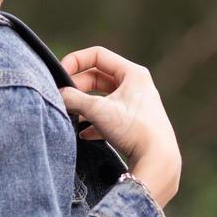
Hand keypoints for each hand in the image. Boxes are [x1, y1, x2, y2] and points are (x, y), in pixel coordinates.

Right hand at [58, 46, 180, 208]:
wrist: (158, 160)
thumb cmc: (134, 130)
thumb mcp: (98, 110)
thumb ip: (73, 99)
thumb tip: (58, 95)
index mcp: (133, 73)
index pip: (98, 55)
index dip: (76, 61)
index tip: (60, 76)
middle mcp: (136, 85)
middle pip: (98, 77)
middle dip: (77, 86)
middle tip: (63, 98)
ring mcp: (135, 105)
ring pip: (102, 98)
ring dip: (84, 105)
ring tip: (70, 115)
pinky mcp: (134, 123)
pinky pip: (108, 116)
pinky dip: (94, 122)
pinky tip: (84, 133)